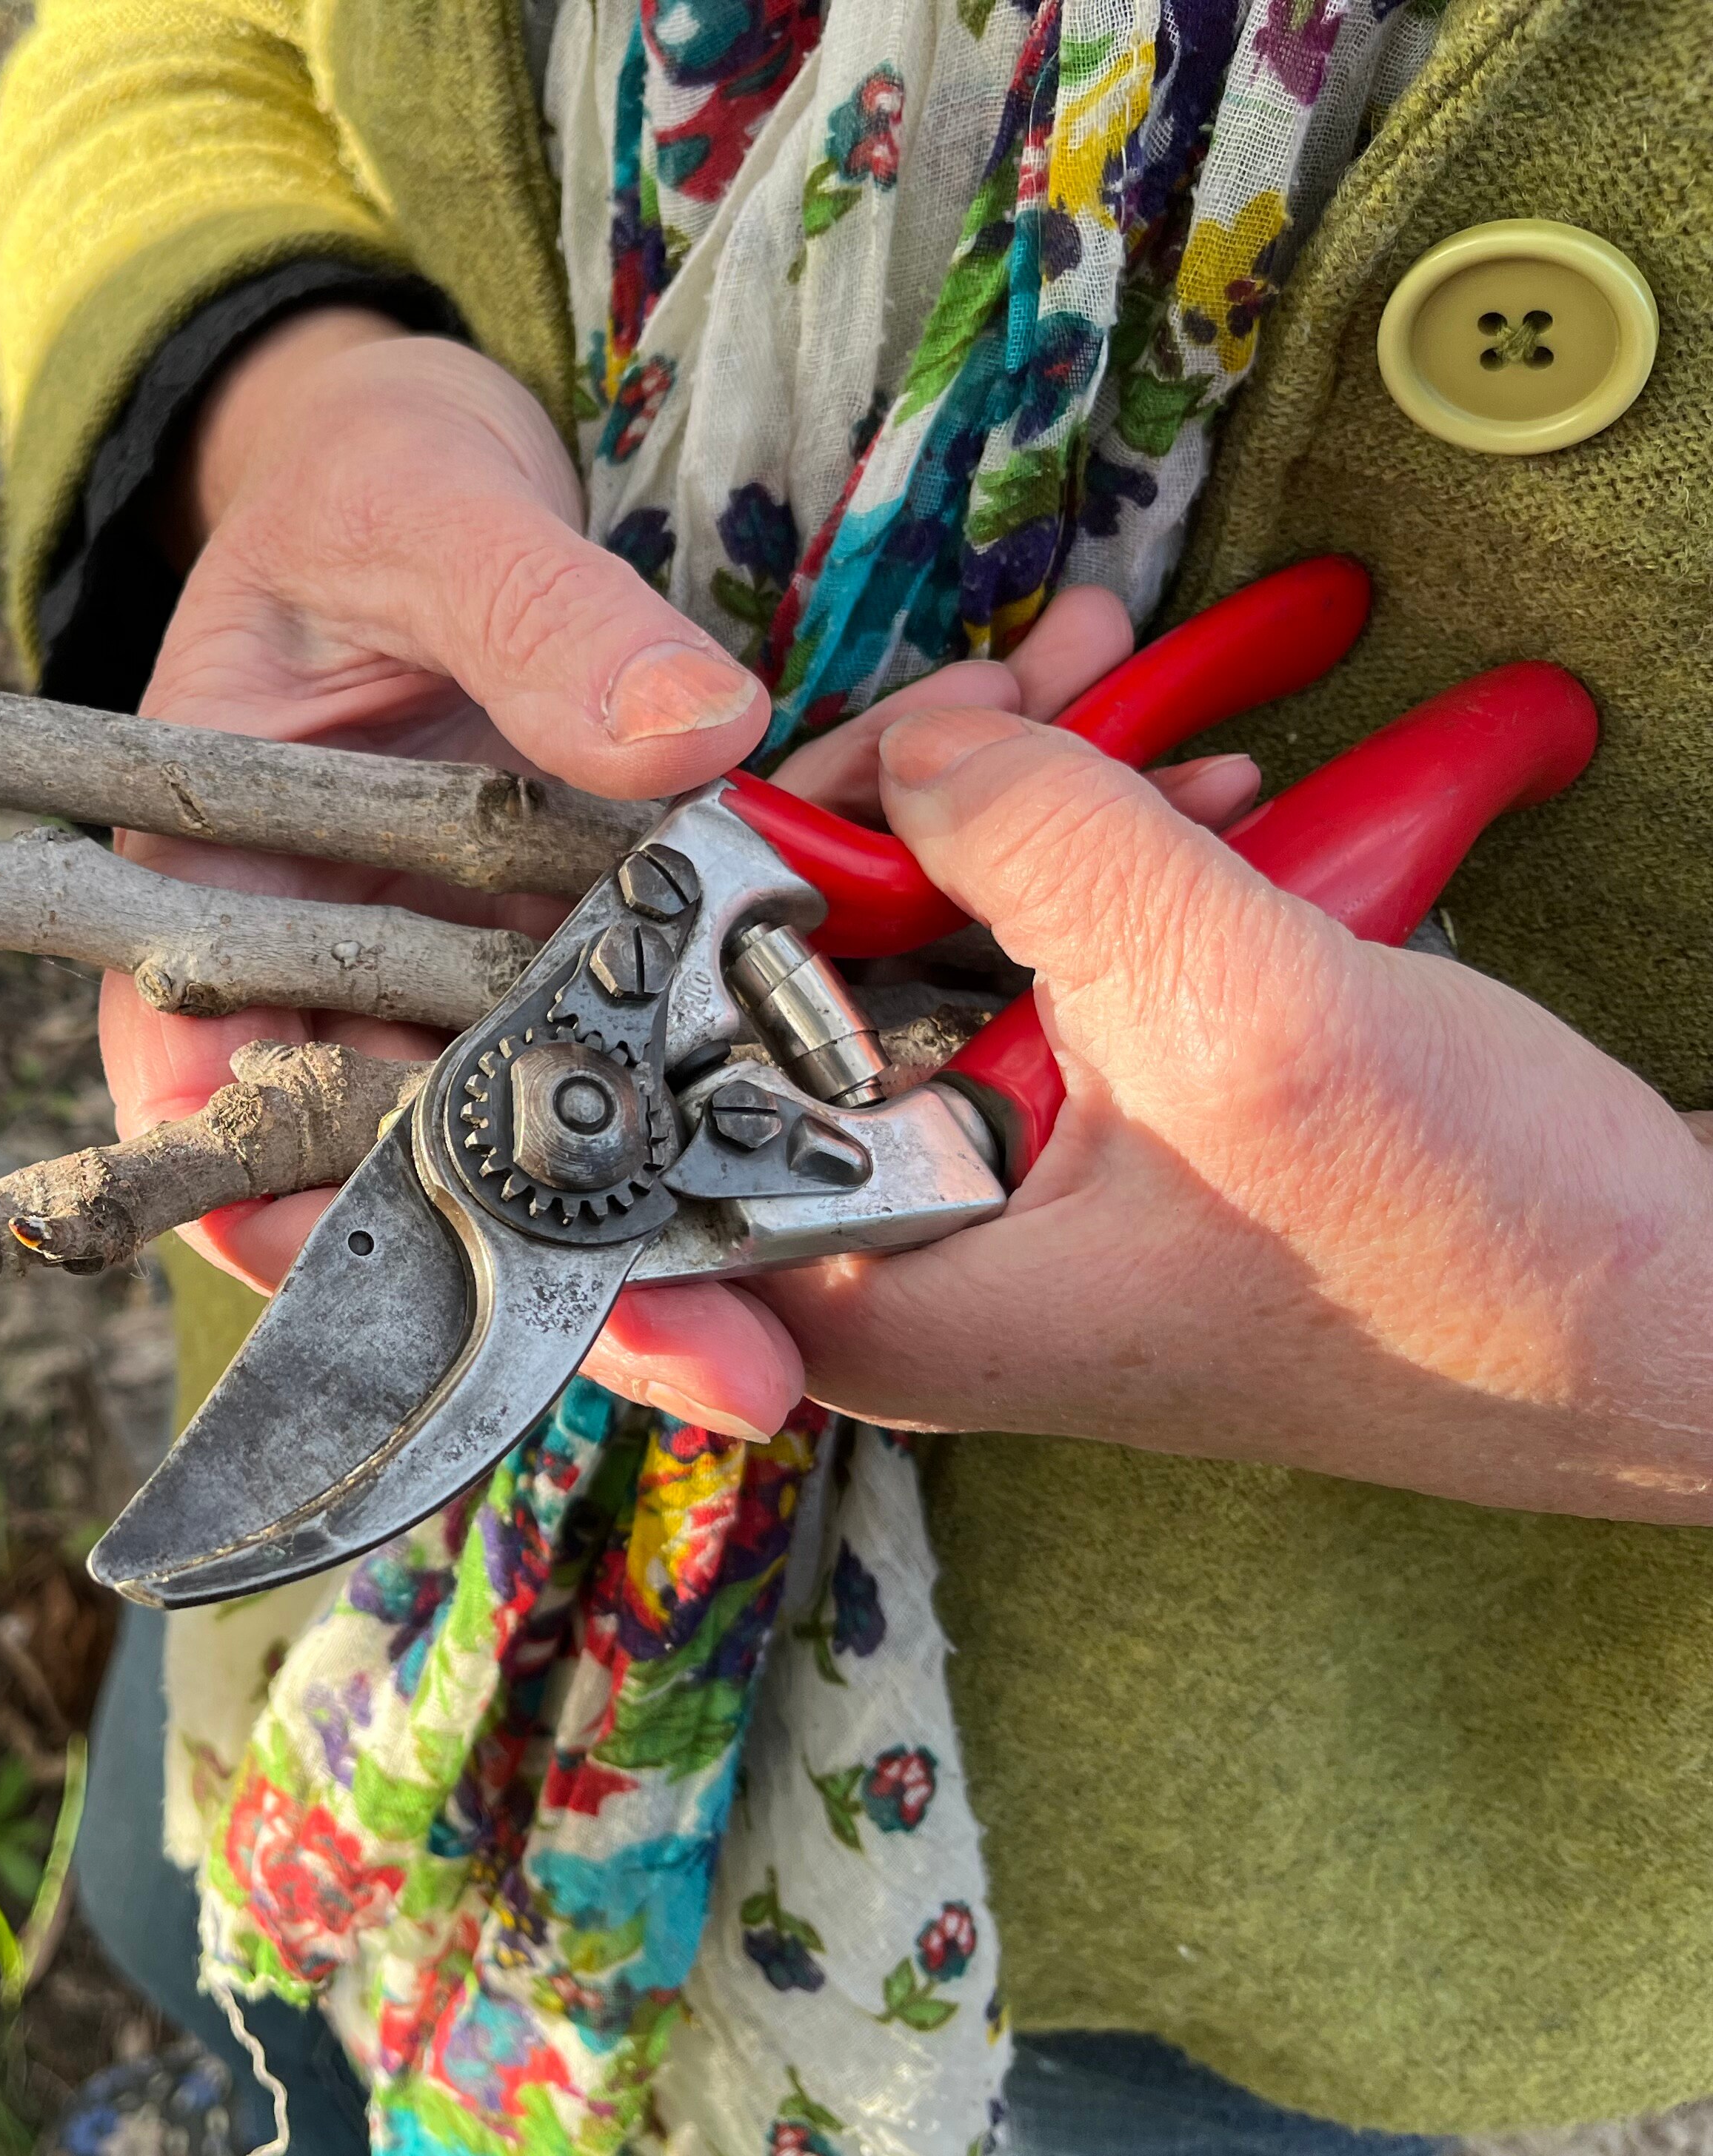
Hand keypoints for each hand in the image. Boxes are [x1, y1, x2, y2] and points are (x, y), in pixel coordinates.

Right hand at [108, 314, 1250, 1434]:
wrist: (443, 462)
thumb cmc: (363, 484)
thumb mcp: (423, 520)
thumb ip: (537, 621)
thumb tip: (688, 736)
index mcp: (227, 907)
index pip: (223, 1112)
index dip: (317, 1231)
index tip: (456, 1283)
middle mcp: (359, 984)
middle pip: (442, 1174)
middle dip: (600, 1273)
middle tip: (738, 1360)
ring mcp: (494, 984)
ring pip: (599, 1126)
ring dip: (736, 1190)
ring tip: (872, 1255)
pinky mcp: (614, 948)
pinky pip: (706, 1009)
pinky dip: (823, 1019)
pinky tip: (962, 1004)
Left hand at [752, 706, 1712, 1517]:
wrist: (1686, 1324)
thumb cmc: (1474, 1247)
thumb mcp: (1235, 1009)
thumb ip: (1046, 849)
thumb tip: (924, 748)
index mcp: (884, 1293)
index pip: (695, 1085)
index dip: (741, 899)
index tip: (838, 768)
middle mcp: (922, 1268)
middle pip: (816, 995)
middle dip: (910, 813)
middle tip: (1007, 683)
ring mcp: (1022, 1213)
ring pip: (951, 968)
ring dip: (1030, 811)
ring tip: (1109, 678)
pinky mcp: (1118, 1164)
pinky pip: (1061, 991)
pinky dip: (1118, 876)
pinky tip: (1199, 778)